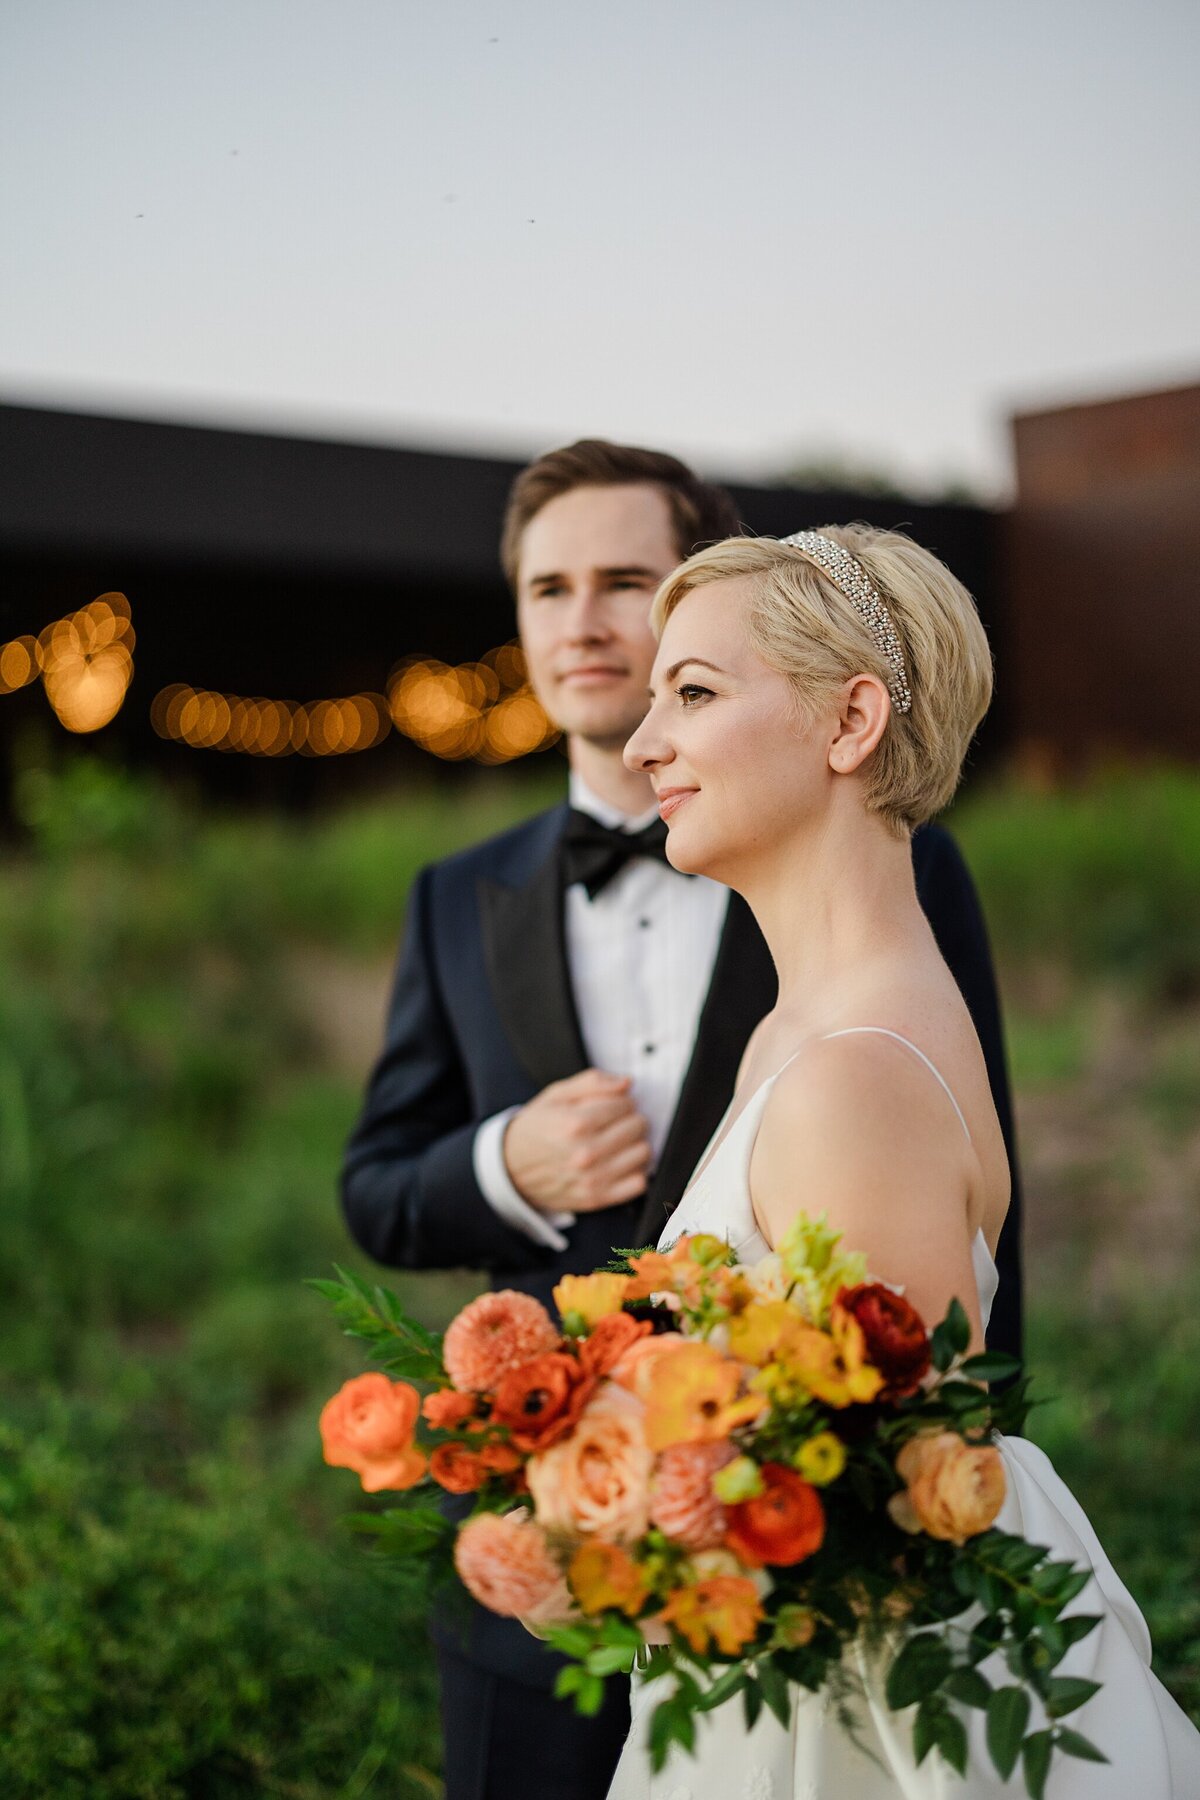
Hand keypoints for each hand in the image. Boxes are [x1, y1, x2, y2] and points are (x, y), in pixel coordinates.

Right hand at [503, 1069, 651, 1213]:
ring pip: (643, 1153)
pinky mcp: (597, 1198)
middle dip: (631, 1119)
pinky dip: (635, 1170)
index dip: (623, 1100)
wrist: (511, 1168)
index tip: (614, 1104)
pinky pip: (638, 1183)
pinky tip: (621, 1162)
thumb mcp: (556, 1095)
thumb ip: (592, 1083)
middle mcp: (586, 1153)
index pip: (626, 1104)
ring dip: (635, 1143)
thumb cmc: (535, 1129)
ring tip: (620, 1141)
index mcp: (575, 1123)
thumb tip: (626, 1083)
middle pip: (638, 1126)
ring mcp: (592, 1178)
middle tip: (617, 1122)